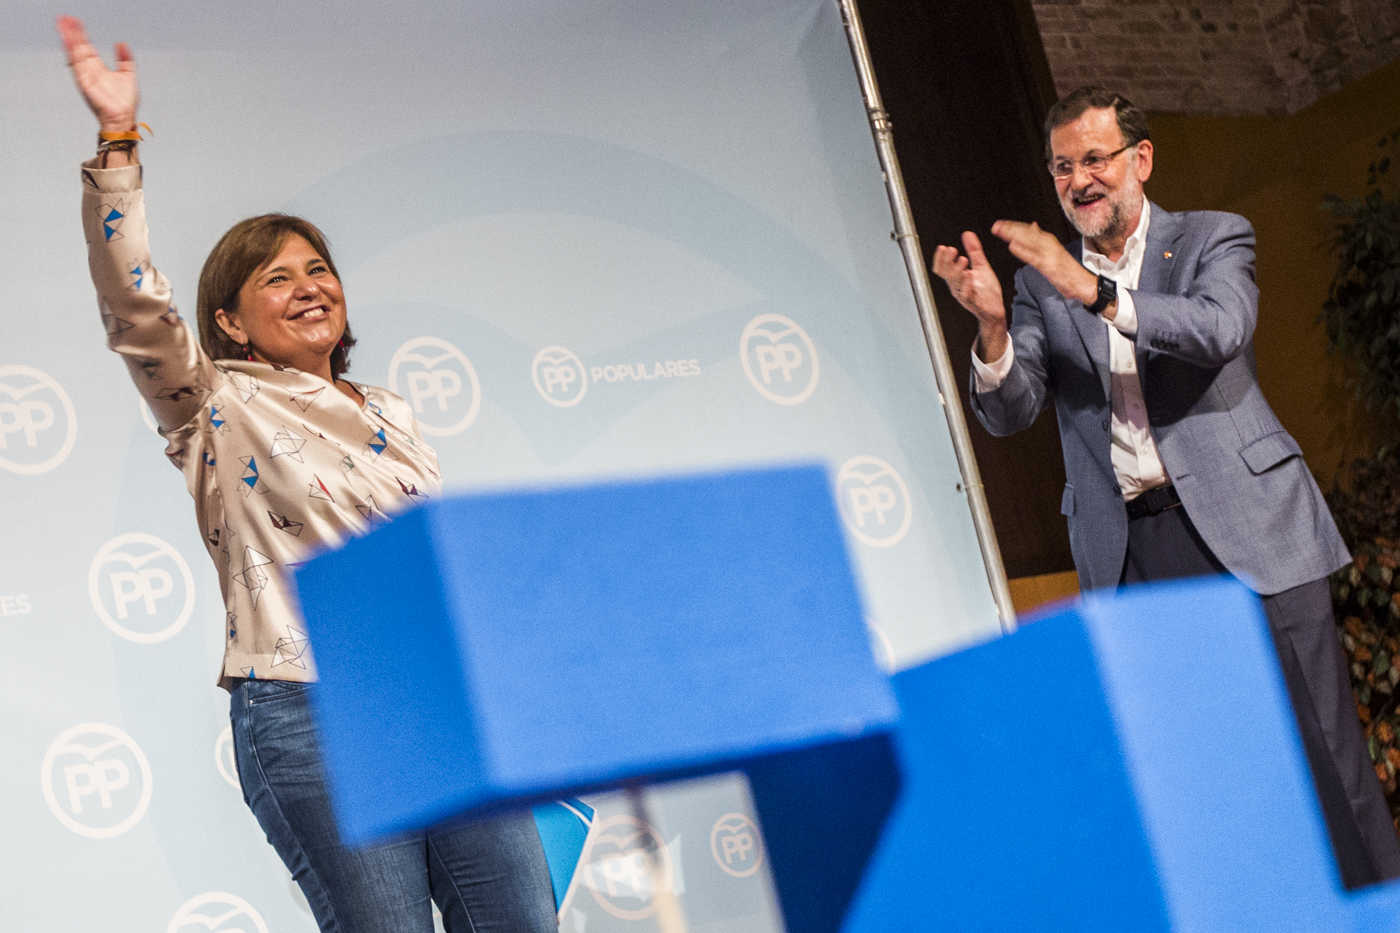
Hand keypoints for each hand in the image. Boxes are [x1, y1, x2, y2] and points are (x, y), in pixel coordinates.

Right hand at [57, 16, 138, 133]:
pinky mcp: (85, 83)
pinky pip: (76, 66)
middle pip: (78, 47)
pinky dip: (72, 54)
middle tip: (64, 18)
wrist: (123, 118)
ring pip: (75, 54)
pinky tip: (68, 43)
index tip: (74, 22)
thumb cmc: (124, 101)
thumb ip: (125, 58)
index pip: (86, 47)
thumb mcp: (128, 74)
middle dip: (71, 33)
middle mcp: (89, 70)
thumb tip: (121, 43)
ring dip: (68, 39)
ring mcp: (86, 76)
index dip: (81, 34)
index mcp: (98, 68)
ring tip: (62, 25)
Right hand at [932, 231, 1007, 360]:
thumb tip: (967, 234)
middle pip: (946, 274)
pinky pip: (966, 294)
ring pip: (955, 283)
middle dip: (947, 262)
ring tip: (962, 259)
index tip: (943, 247)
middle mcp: (957, 287)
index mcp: (957, 279)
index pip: (942, 268)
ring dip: (957, 270)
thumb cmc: (986, 292)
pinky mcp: (974, 303)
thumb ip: (974, 251)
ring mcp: (965, 296)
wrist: (995, 311)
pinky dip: (966, 284)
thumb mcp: (981, 267)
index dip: (940, 258)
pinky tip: (969, 274)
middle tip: (951, 250)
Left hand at [990, 220, 1096, 306]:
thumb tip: (1032, 225)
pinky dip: (1023, 250)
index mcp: (1049, 240)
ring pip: (1029, 241)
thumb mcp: (1053, 250)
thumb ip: (1041, 239)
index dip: (1013, 226)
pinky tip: (1012, 246)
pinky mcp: (1050, 266)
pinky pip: (1034, 257)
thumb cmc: (1067, 269)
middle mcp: (1049, 244)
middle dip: (1010, 228)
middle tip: (995, 225)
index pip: (1028, 230)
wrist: (1084, 283)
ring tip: (999, 231)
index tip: (1000, 223)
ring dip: (1013, 234)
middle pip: (1027, 233)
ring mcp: (1050, 254)